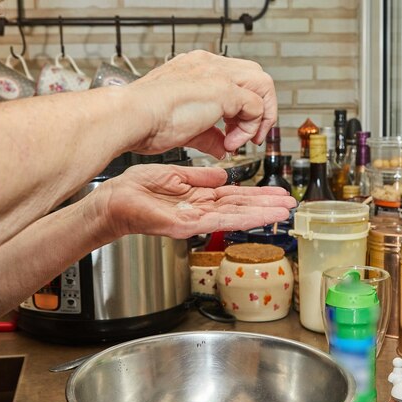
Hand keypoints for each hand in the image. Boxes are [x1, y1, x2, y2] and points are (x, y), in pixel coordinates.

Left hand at [86, 164, 295, 239]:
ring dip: (261, 215)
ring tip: (283, 213)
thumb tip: (221, 175)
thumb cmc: (135, 189)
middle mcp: (201, 211)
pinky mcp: (187, 226)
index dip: (257, 196)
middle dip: (267, 207)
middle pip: (241, 208)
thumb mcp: (173, 175)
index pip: (235, 197)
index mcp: (199, 198)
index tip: (276, 194)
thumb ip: (199, 177)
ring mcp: (195, 220)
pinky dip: (241, 220)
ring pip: (235, 217)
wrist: (111, 201)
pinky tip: (258, 218)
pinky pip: (218, 222)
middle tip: (290, 205)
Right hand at [124, 50, 275, 157]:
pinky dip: (249, 129)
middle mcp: (209, 65)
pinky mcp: (223, 89)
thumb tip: (223, 148)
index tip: (239, 131)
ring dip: (261, 116)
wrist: (131, 118)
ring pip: (262, 85)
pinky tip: (230, 143)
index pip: (237, 78)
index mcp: (197, 69)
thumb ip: (210, 135)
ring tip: (245, 140)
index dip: (245, 106)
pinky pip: (255, 107)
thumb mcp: (187, 129)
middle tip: (253, 136)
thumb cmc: (145, 121)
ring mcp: (217, 74)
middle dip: (261, 108)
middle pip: (255, 75)